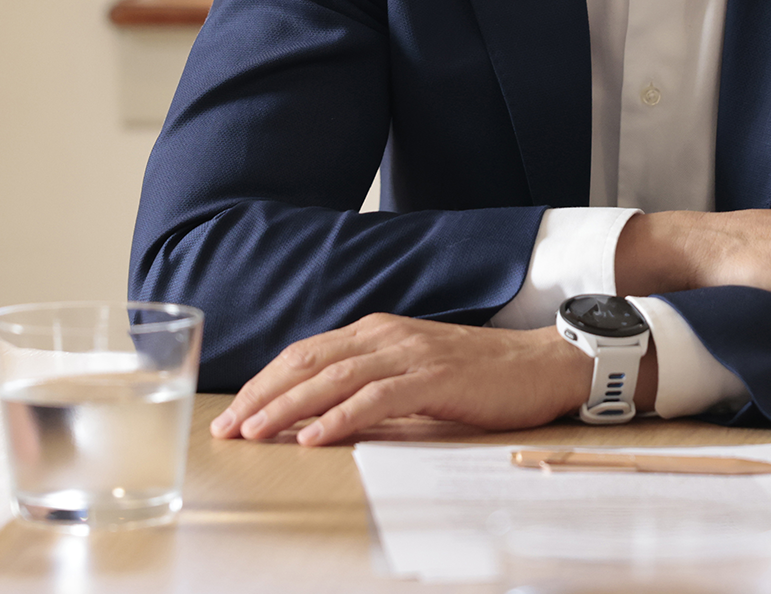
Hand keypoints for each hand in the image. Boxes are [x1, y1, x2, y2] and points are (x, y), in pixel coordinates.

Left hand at [210, 315, 640, 445]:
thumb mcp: (415, 374)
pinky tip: (314, 436)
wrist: (543, 364)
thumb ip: (372, 386)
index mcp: (377, 332)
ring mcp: (410, 353)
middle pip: (308, 362)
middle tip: (228, 427)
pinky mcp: (434, 377)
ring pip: (333, 378)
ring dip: (288, 407)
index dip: (266, 382)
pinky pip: (376, 397)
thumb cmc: (479, 377)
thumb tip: (321, 418)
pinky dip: (340, 416)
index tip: (234, 412)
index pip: (306, 354)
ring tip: (255, 433)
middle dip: (262, 395)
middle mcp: (386, 335)